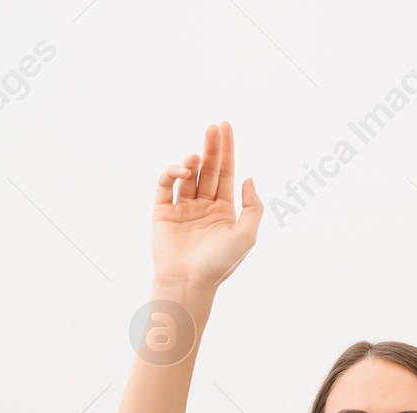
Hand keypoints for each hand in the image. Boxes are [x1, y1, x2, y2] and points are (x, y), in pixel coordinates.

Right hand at [153, 122, 262, 290]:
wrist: (190, 281)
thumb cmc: (220, 263)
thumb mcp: (247, 235)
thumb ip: (253, 206)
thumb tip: (249, 178)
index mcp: (224, 211)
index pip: (226, 173)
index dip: (227, 150)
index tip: (225, 128)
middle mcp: (203, 207)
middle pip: (209, 169)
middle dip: (212, 147)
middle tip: (214, 127)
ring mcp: (182, 209)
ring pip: (188, 176)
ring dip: (193, 161)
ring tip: (196, 155)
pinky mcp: (163, 212)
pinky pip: (165, 185)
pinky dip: (172, 172)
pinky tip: (184, 170)